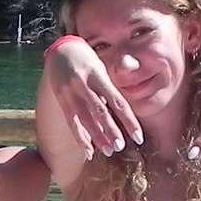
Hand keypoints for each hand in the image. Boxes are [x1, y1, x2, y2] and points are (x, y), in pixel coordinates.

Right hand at [44, 38, 141, 158]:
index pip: (118, 102)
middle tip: (120, 147)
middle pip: (100, 112)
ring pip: (85, 119)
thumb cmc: (89, 61)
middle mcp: (84, 84)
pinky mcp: (61, 99)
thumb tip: (122, 114)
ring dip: (97, 137)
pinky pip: (72, 122)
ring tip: (108, 151)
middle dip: (111, 131)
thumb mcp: (102, 69)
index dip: (129, 121)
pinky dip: (80, 137)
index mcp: (99, 76)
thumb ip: (111, 89)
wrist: (62, 49)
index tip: (138, 137)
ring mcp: (70, 92)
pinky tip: (88, 151)